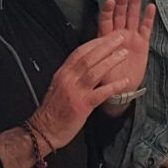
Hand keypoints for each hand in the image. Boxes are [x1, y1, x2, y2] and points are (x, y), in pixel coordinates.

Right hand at [29, 33, 129, 148]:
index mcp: (62, 73)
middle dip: (106, 45)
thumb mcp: (59, 87)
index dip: (95, 43)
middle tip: (120, 37)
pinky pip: (100, 93)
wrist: (43, 131)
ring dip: (111, 61)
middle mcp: (67, 79)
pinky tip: (124, 82)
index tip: (108, 36)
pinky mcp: (81, 106)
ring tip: (124, 53)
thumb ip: (72, 75)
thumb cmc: (52, 111)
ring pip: (94, 71)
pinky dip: (113, 86)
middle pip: (88, 57)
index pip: (79, 52)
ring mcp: (74, 92)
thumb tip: (87, 65)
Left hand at [97, 0, 155, 107]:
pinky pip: (146, 28)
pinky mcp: (142, 43)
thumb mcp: (97, 68)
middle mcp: (118, 35)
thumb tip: (94, 48)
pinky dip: (148, 18)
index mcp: (106, 38)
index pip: (106, 21)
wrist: (121, 90)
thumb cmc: (106, 78)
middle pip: (120, 15)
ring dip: (135, 5)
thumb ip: (97, 56)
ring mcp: (131, 37)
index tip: (109, 1)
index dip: (108, 11)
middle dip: (123, 3)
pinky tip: (151, 7)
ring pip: (133, 18)